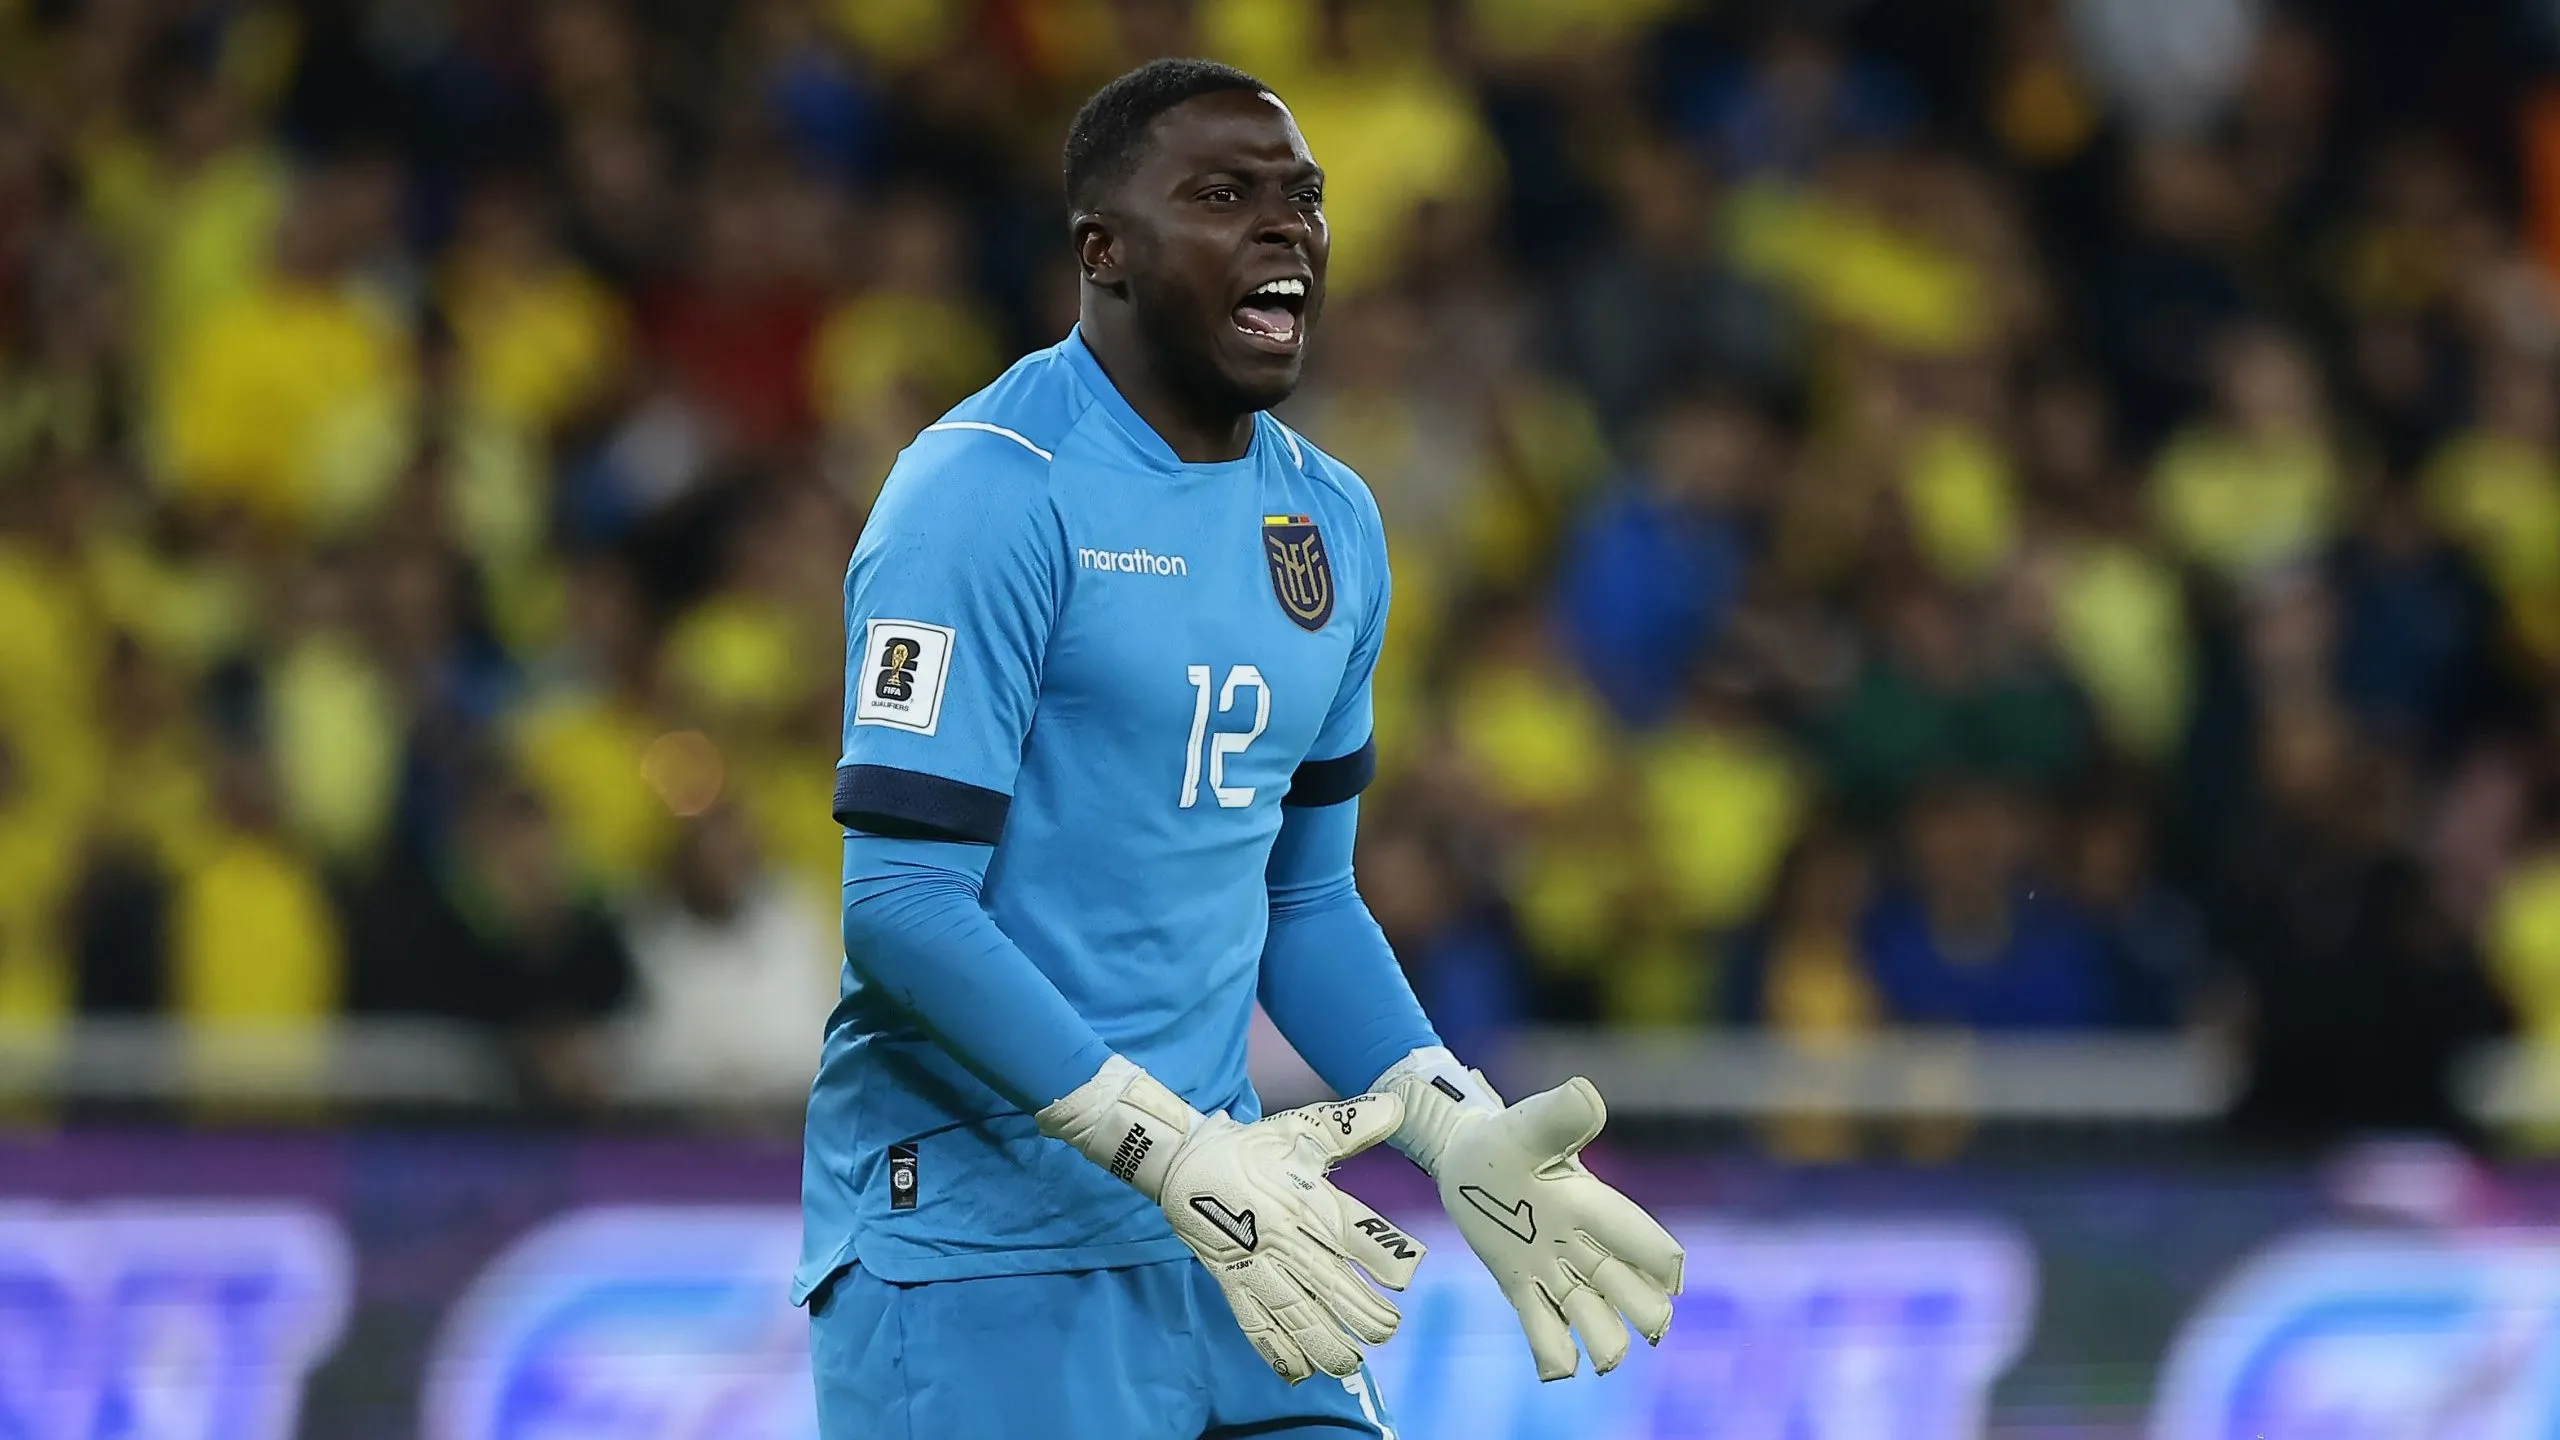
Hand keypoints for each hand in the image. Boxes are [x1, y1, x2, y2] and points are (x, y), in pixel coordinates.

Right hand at [1038, 1057, 1425, 1381]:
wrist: (1183, 1157)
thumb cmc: (1250, 1147)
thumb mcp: (1302, 1130)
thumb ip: (1352, 1124)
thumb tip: (1399, 1106)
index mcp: (1307, 1199)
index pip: (1353, 1230)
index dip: (1382, 1254)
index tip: (1408, 1275)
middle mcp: (1284, 1235)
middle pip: (1328, 1280)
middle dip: (1359, 1310)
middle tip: (1387, 1330)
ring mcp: (1254, 1261)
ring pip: (1293, 1309)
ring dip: (1323, 1339)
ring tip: (1351, 1363)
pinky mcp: (1229, 1278)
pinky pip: (1253, 1319)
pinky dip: (1274, 1347)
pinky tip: (1297, 1370)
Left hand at [1384, 1057, 1682, 1379]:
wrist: (1464, 1155)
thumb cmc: (1504, 1137)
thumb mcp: (1528, 1125)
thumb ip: (1560, 1116)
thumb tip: (1587, 1096)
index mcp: (1592, 1206)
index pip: (1643, 1241)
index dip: (1661, 1262)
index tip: (1669, 1278)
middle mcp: (1581, 1244)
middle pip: (1631, 1289)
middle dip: (1646, 1312)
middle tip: (1645, 1328)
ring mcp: (1553, 1269)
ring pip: (1595, 1318)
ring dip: (1607, 1341)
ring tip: (1603, 1359)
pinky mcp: (1521, 1286)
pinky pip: (1545, 1330)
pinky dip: (1556, 1355)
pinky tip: (1559, 1370)